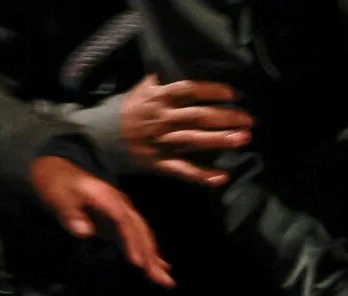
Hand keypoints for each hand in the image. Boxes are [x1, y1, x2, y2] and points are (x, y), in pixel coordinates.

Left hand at [27, 155, 174, 287]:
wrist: (58, 171)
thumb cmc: (56, 184)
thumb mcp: (56, 196)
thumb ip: (68, 213)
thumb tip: (83, 232)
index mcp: (106, 197)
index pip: (123, 221)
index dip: (132, 241)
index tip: (138, 263)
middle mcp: (120, 204)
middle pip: (139, 230)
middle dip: (151, 254)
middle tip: (162, 279)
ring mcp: (121, 213)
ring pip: (141, 235)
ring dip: (153, 257)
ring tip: (165, 280)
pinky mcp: (117, 223)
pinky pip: (136, 238)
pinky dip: (147, 252)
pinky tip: (158, 266)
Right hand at [117, 75, 252, 186]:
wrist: (97, 137)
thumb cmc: (124, 111)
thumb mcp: (141, 89)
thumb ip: (163, 81)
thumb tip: (181, 65)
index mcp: (157, 98)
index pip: (189, 90)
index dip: (213, 90)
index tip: (234, 94)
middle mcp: (161, 119)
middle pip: (198, 116)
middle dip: (226, 117)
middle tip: (249, 119)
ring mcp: (160, 143)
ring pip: (194, 140)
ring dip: (220, 140)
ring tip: (243, 139)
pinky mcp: (158, 164)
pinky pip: (182, 171)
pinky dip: (202, 176)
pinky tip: (221, 178)